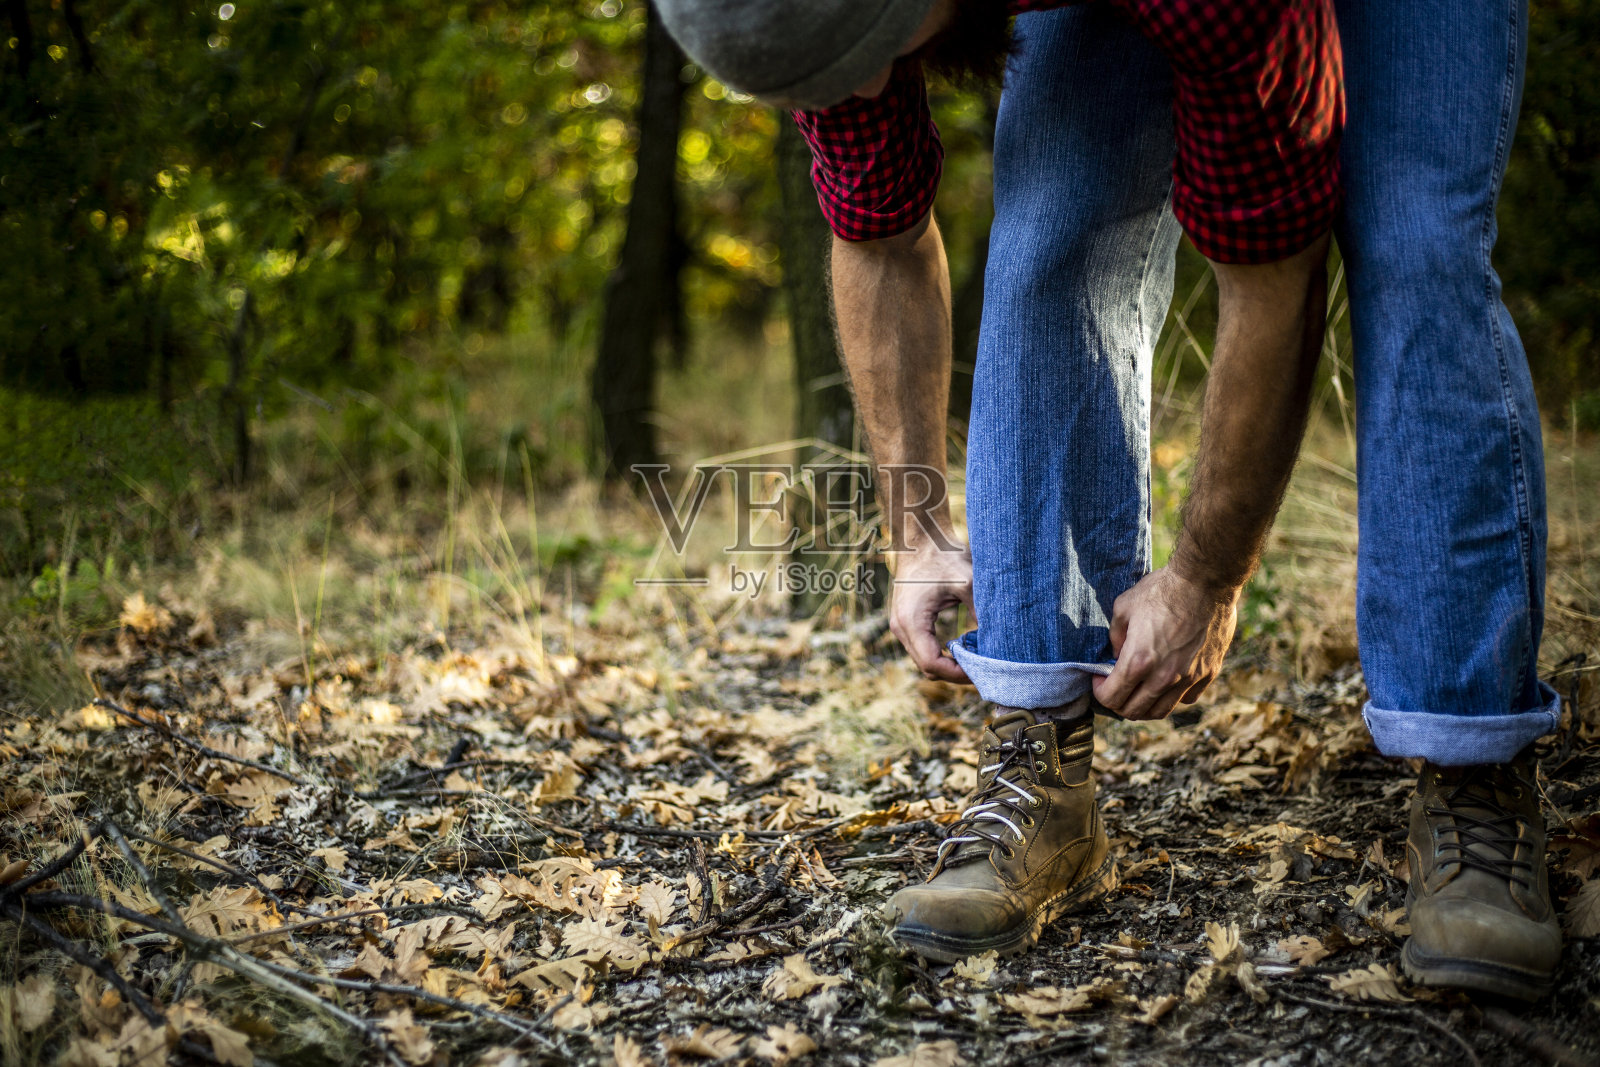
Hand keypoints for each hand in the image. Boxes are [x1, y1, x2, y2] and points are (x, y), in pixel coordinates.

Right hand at [889, 543, 974, 682]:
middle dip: (955, 673)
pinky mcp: (905, 621)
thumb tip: (999, 640)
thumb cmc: (943, 555)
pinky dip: (941, 652)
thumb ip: (981, 612)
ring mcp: (900, 625)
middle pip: (927, 668)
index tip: (981, 670)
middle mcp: (900, 627)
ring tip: (975, 658)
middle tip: (983, 668)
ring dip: (948, 664)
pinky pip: (922, 648)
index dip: (957, 674)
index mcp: (912, 621)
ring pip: (924, 660)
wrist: (921, 537)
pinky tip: (962, 645)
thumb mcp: (968, 582)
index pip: (932, 664)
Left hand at [1091, 566, 1238, 720]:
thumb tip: (1116, 656)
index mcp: (1138, 661)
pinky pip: (1186, 699)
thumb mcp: (1124, 608)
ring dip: (1143, 706)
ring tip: (1137, 691)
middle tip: (1115, 687)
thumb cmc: (1162, 590)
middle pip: (1133, 711)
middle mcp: (1163, 677)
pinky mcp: (1208, 673)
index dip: (1099, 691)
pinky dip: (1172, 697)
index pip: (1111, 698)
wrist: (1205, 581)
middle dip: (1118, 703)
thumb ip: (1115, 638)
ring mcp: (1188, 678)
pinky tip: (1166, 682)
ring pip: (1160, 711)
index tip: (1099, 680)